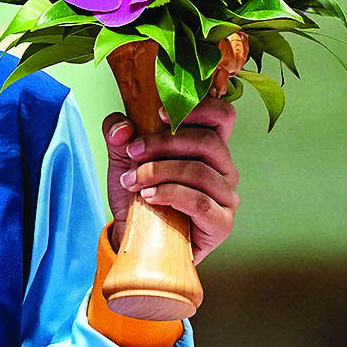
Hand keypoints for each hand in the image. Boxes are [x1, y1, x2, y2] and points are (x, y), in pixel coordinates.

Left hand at [103, 97, 239, 263]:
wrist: (137, 238)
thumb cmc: (139, 193)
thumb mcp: (123, 159)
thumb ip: (119, 134)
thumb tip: (123, 127)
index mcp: (210, 146)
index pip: (222, 115)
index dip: (198, 108)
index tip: (160, 114)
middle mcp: (225, 168)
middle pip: (207, 141)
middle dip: (162, 143)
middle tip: (133, 152)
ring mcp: (227, 197)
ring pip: (200, 172)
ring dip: (159, 172)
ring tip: (132, 181)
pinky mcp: (222, 223)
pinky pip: (200, 202)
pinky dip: (170, 195)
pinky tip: (149, 196)